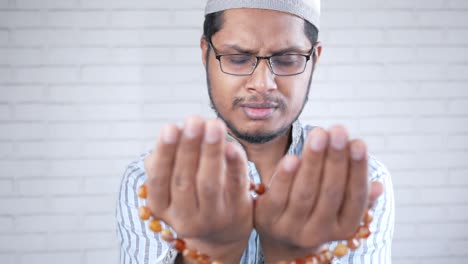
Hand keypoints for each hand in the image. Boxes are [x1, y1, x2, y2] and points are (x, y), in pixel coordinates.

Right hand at [144, 116, 252, 262]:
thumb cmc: (191, 197)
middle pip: (184, 180)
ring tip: (214, 124)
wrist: (222, 234)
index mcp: (161, 207)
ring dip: (211, 152)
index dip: (165, 154)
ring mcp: (212, 217)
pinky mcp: (237, 212)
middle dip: (189, 147)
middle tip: (194, 119)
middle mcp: (184, 217)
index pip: (159, 180)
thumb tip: (169, 132)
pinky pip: (236, 186)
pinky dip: (235, 165)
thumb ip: (167, 160)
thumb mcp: (170, 186)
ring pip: (209, 183)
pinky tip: (233, 146)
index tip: (170, 127)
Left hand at [254, 125, 382, 261]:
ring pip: (305, 192)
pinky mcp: (267, 220)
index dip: (358, 170)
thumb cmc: (314, 211)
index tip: (359, 142)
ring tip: (319, 133)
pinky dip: (285, 176)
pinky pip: (278, 196)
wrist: (278, 238)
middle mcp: (319, 233)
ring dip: (313, 160)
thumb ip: (355, 194)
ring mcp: (291, 229)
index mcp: (343, 228)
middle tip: (339, 130)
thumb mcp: (336, 207)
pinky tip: (292, 157)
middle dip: (336, 159)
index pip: (355, 199)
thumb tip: (379, 186)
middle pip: (330, 193)